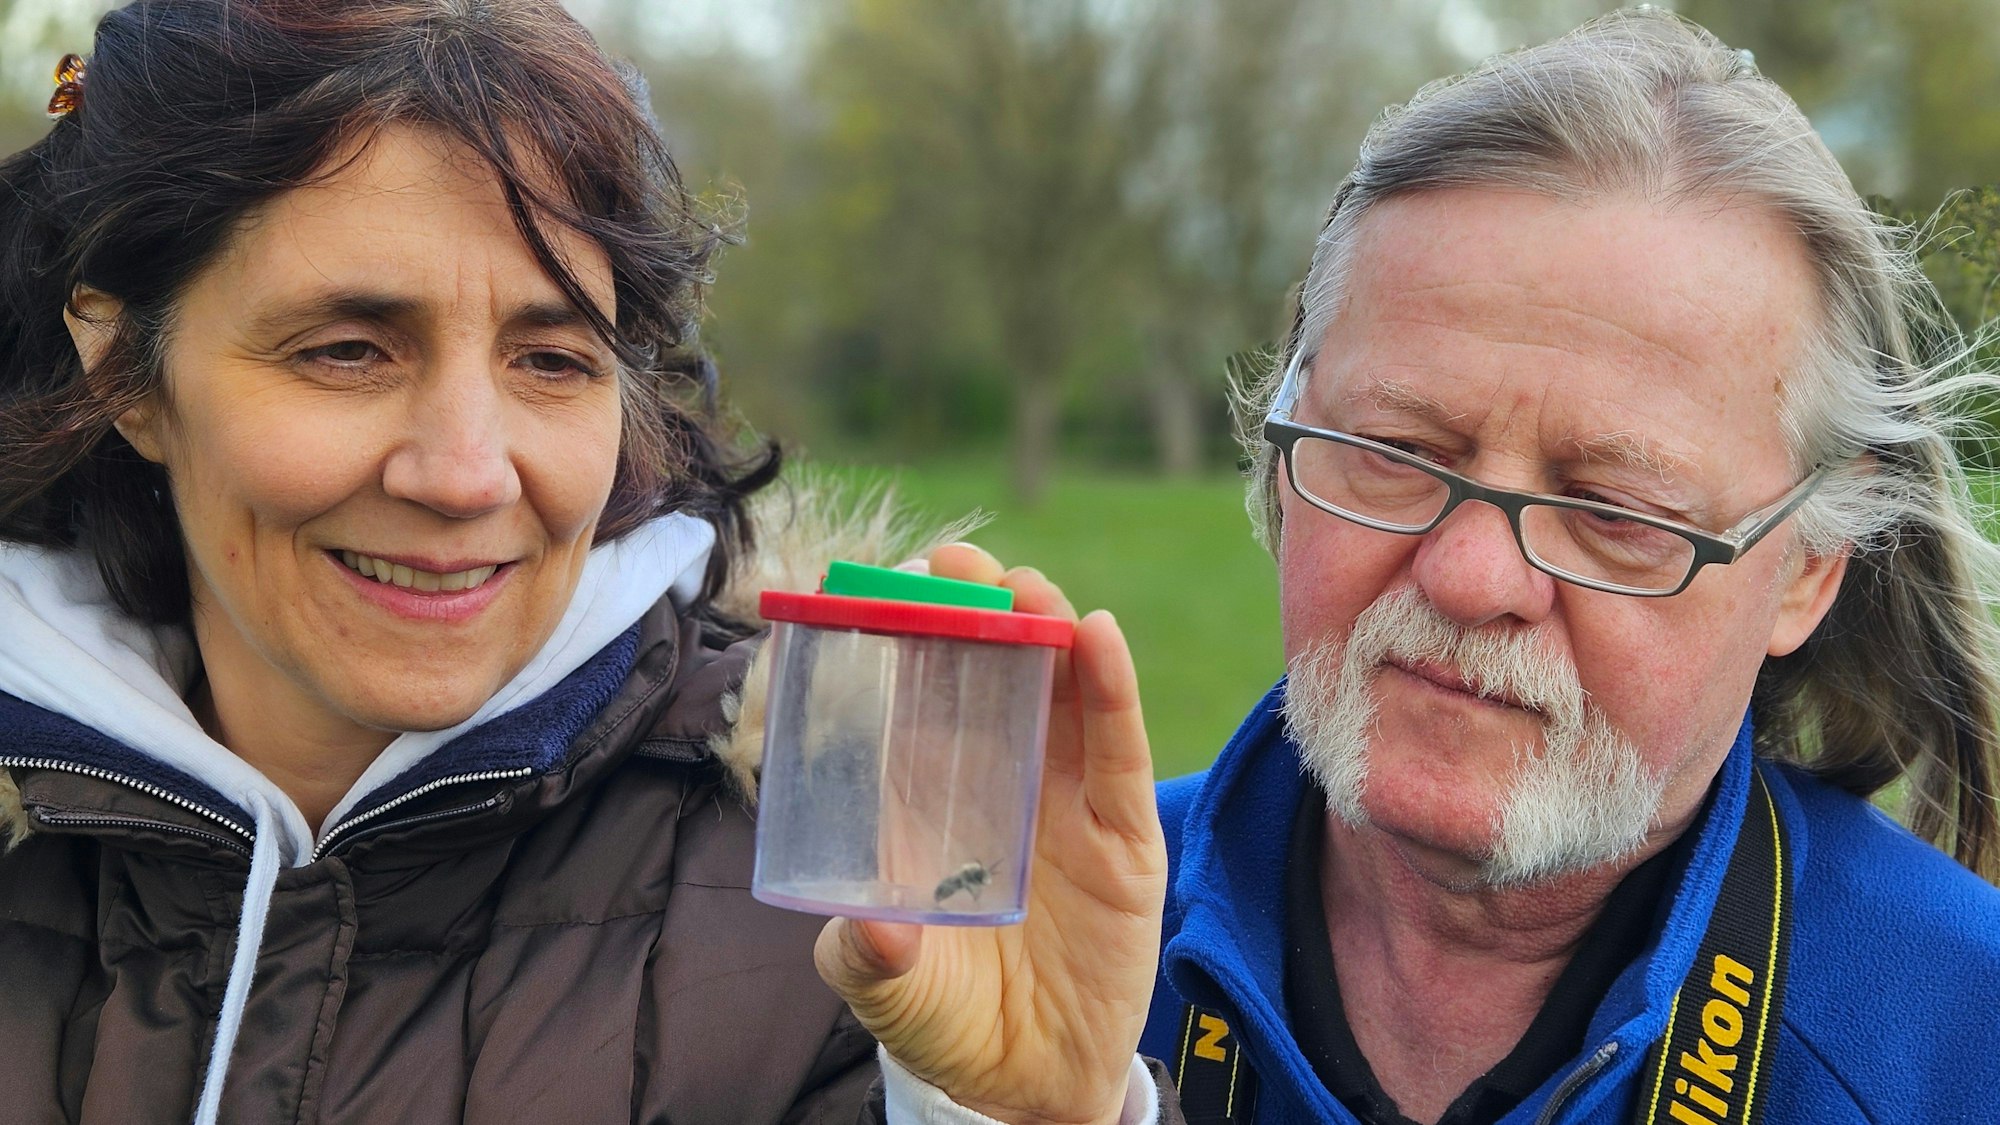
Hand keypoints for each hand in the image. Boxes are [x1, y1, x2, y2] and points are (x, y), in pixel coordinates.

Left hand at [815, 543, 1166, 1124]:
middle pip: (993, 673)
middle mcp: (998, 784)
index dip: (907, 639)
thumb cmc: (945, 1020)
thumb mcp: (889, 990)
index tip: (885, 583)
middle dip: (977, 612)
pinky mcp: (1123, 833)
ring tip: (1025, 589)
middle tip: (955, 564)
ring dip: (1045, 630)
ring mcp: (1065, 801)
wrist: (1030, 1086)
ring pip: (1060, 692)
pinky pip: (1118, 748)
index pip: (916, 700)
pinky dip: (1111, 688)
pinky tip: (1096, 636)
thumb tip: (870, 926)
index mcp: (928, 804)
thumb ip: (868, 958)